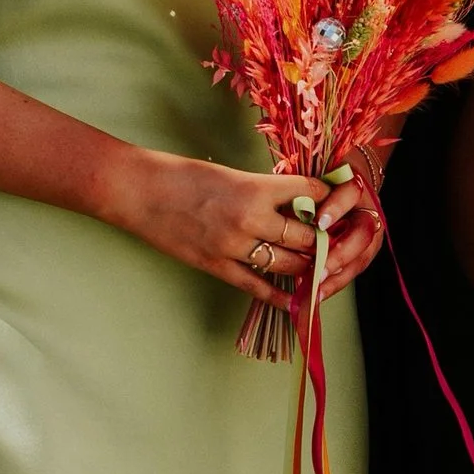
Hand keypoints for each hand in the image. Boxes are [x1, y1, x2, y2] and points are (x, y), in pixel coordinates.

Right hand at [104, 147, 376, 307]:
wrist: (139, 191)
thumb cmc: (180, 175)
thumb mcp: (230, 173)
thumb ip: (262, 189)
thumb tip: (292, 201)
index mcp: (255, 188)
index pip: (310, 194)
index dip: (327, 198)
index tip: (334, 202)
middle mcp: (251, 220)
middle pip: (306, 236)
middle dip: (324, 239)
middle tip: (335, 240)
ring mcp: (234, 247)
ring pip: (288, 264)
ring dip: (307, 266)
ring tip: (319, 265)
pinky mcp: (217, 267)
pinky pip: (257, 287)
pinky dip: (280, 296)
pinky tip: (296, 301)